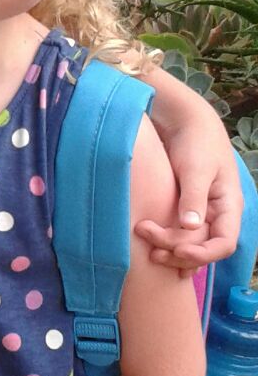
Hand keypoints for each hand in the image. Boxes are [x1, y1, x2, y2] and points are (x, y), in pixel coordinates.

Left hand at [135, 148, 242, 270]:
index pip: (224, 244)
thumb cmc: (196, 141)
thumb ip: (193, 197)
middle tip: (150, 244)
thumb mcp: (196, 168)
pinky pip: (178, 235)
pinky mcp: (182, 209)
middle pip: (203, 248)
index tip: (177, 250)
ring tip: (147, 247)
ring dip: (169, 250)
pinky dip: (166, 244)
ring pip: (189, 244)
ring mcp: (200, 213)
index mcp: (229, 206)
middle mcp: (217, 214)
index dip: (203, 254)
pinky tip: (150, 248)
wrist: (183, 121)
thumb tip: (190, 226)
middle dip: (178, 251)